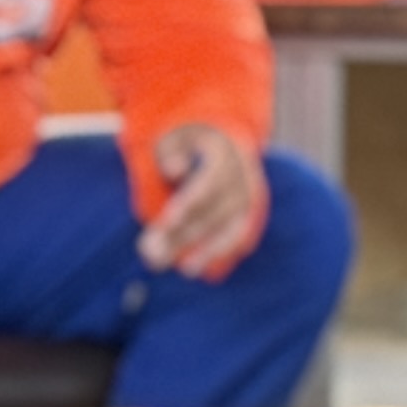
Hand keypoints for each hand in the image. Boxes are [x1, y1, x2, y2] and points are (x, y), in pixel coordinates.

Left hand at [143, 122, 269, 280]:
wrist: (222, 137)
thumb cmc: (187, 141)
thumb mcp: (173, 138)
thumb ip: (170, 152)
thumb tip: (175, 172)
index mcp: (224, 151)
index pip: (208, 181)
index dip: (189, 202)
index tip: (167, 222)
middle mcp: (242, 174)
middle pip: (216, 209)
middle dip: (187, 232)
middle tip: (157, 252)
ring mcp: (249, 193)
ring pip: (229, 225)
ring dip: (208, 249)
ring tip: (186, 269)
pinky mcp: (248, 210)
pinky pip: (239, 234)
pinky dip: (222, 250)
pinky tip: (203, 268)